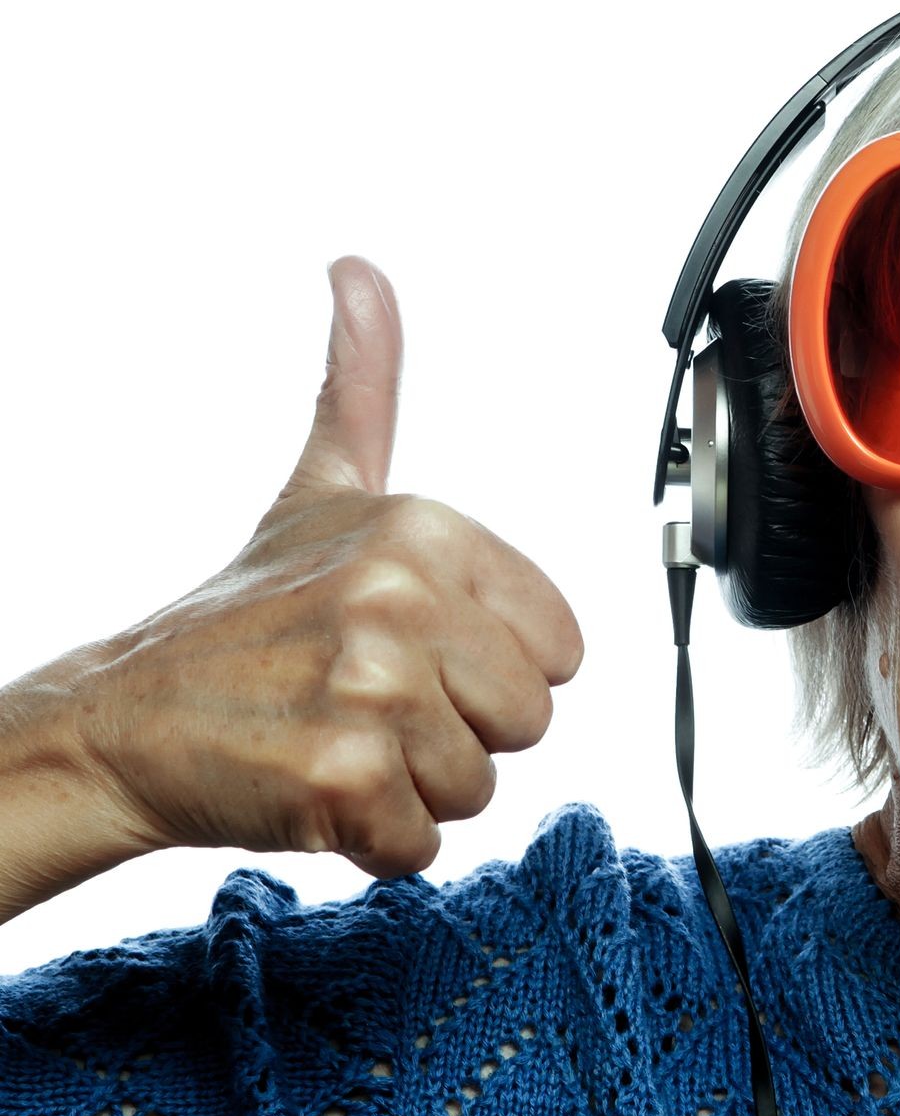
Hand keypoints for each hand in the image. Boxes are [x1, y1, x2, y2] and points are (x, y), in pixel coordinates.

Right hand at [69, 258, 584, 879]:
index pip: (562, 650)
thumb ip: (362, 386)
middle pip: (530, 720)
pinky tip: (314, 791)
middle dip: (458, 732)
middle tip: (366, 704)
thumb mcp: (318, 489)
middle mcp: (403, 598)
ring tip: (334, 739)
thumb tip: (360, 273)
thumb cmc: (242, 616)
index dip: (492, 670)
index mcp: (426, 530)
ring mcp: (370, 688)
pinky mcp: (340, 776)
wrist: (121, 717)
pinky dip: (374, 840)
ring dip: (413, 788)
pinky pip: (423, 842)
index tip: (413, 652)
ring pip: (481, 787)